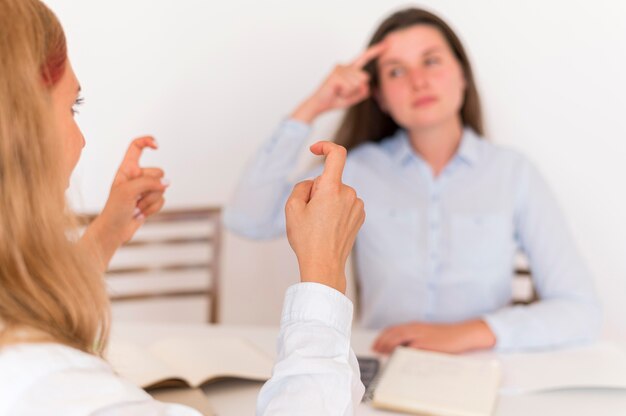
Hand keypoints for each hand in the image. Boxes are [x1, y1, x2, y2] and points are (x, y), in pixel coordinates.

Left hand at [83, 136, 167, 269]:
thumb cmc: (114, 209)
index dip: (147, 141)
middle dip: (152, 186)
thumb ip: (148, 182)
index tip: (157, 145)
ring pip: (161, 188)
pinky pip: (162, 200)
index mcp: (126, 169)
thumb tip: (167, 183)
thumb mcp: (127, 191)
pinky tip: (140, 213)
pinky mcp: (150, 201)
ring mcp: (144, 190)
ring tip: (136, 207)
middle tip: (136, 197)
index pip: (136, 147)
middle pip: (158, 172)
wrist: (114, 231)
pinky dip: (153, 209)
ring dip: (150, 200)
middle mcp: (136, 177)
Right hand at [285, 141, 364, 292]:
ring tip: (319, 223)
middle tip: (309, 212)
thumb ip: (302, 187)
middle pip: (330, 180)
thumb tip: (314, 184)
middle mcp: (349, 194)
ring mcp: (357, 206)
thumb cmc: (307, 239)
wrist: (323, 264)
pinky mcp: (360, 216)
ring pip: (337, 193)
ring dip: (327, 201)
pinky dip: (336, 209)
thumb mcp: (292, 208)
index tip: (315, 150)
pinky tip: (329, 227)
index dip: (325, 146)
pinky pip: (344, 204)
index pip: (337, 154)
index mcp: (332, 189)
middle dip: (318, 190)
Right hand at [291, 41, 387, 123]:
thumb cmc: (335, 99)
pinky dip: (345, 94)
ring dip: (350, 92)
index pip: (364, 58)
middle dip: (357, 89)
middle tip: (344, 92)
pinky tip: (336, 92)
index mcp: (350, 69)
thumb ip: (364, 90)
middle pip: (365, 77)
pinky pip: (350, 87)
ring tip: (339, 92)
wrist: (319, 105)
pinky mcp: (336, 75)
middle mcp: (344, 66)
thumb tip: (365, 83)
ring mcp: (340, 69)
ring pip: (358, 83)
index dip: (375, 51)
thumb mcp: (355, 96)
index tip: (386, 43)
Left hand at [372, 320, 496, 353]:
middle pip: (393, 333)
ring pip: (398, 338)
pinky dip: (402, 351)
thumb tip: (403, 348)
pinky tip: (396, 357)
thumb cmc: (445, 337)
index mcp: (414, 326)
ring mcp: (420, 335)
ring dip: (388, 346)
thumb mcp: (427, 335)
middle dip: (381, 341)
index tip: (375, 344)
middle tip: (375, 350)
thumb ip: (415, 339)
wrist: (461, 334)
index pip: (393, 329)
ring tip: (382, 353)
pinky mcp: (426, 343)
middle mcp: (415, 328)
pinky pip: (410, 347)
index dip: (382, 336)